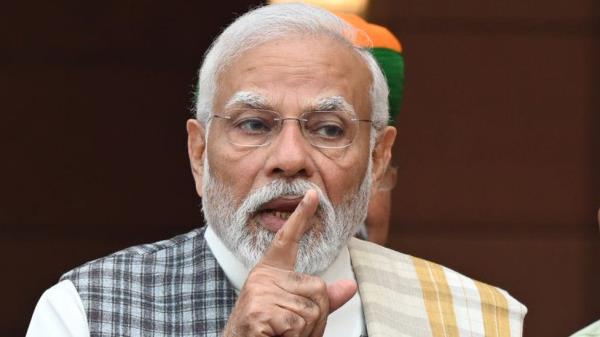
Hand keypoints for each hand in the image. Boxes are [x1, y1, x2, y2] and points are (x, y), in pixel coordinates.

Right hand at [222, 190, 356, 336]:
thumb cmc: (269, 332)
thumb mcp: (297, 312)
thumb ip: (323, 300)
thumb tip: (351, 286)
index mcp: (272, 273)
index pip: (288, 239)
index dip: (301, 216)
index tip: (313, 194)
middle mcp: (264, 277)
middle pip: (318, 289)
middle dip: (316, 316)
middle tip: (292, 329)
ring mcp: (259, 292)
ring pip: (311, 310)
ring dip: (305, 331)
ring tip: (283, 334)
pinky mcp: (258, 310)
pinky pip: (296, 323)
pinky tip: (275, 336)